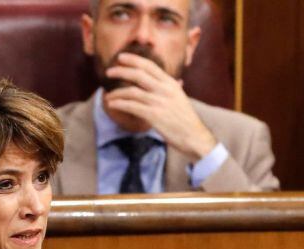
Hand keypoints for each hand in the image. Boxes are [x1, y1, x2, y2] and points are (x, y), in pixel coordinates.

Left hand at [103, 52, 217, 161]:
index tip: (121, 57)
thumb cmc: (187, 120)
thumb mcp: (181, 98)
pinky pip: (131, 106)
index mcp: (171, 84)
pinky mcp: (154, 115)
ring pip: (132, 91)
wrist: (194, 137)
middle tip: (109, 72)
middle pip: (138, 75)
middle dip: (121, 72)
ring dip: (117, 93)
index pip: (150, 65)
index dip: (134, 59)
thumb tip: (175, 81)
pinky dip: (120, 104)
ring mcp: (159, 102)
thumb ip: (173, 88)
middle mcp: (164, 90)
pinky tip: (113, 105)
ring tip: (109, 96)